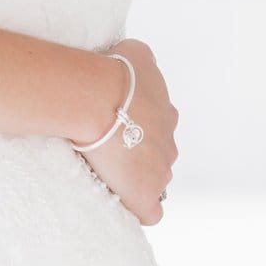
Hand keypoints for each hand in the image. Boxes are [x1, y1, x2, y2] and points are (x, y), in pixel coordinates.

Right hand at [75, 37, 176, 224]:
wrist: (97, 98)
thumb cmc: (112, 74)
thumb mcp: (135, 53)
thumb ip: (141, 60)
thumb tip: (135, 59)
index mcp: (165, 114)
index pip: (155, 127)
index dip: (134, 128)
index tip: (114, 125)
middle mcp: (168, 143)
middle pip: (156, 155)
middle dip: (135, 153)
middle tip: (105, 146)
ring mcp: (159, 172)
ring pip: (152, 180)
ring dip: (133, 178)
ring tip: (103, 171)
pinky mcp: (145, 196)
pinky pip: (148, 212)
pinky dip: (135, 207)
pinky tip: (117, 200)